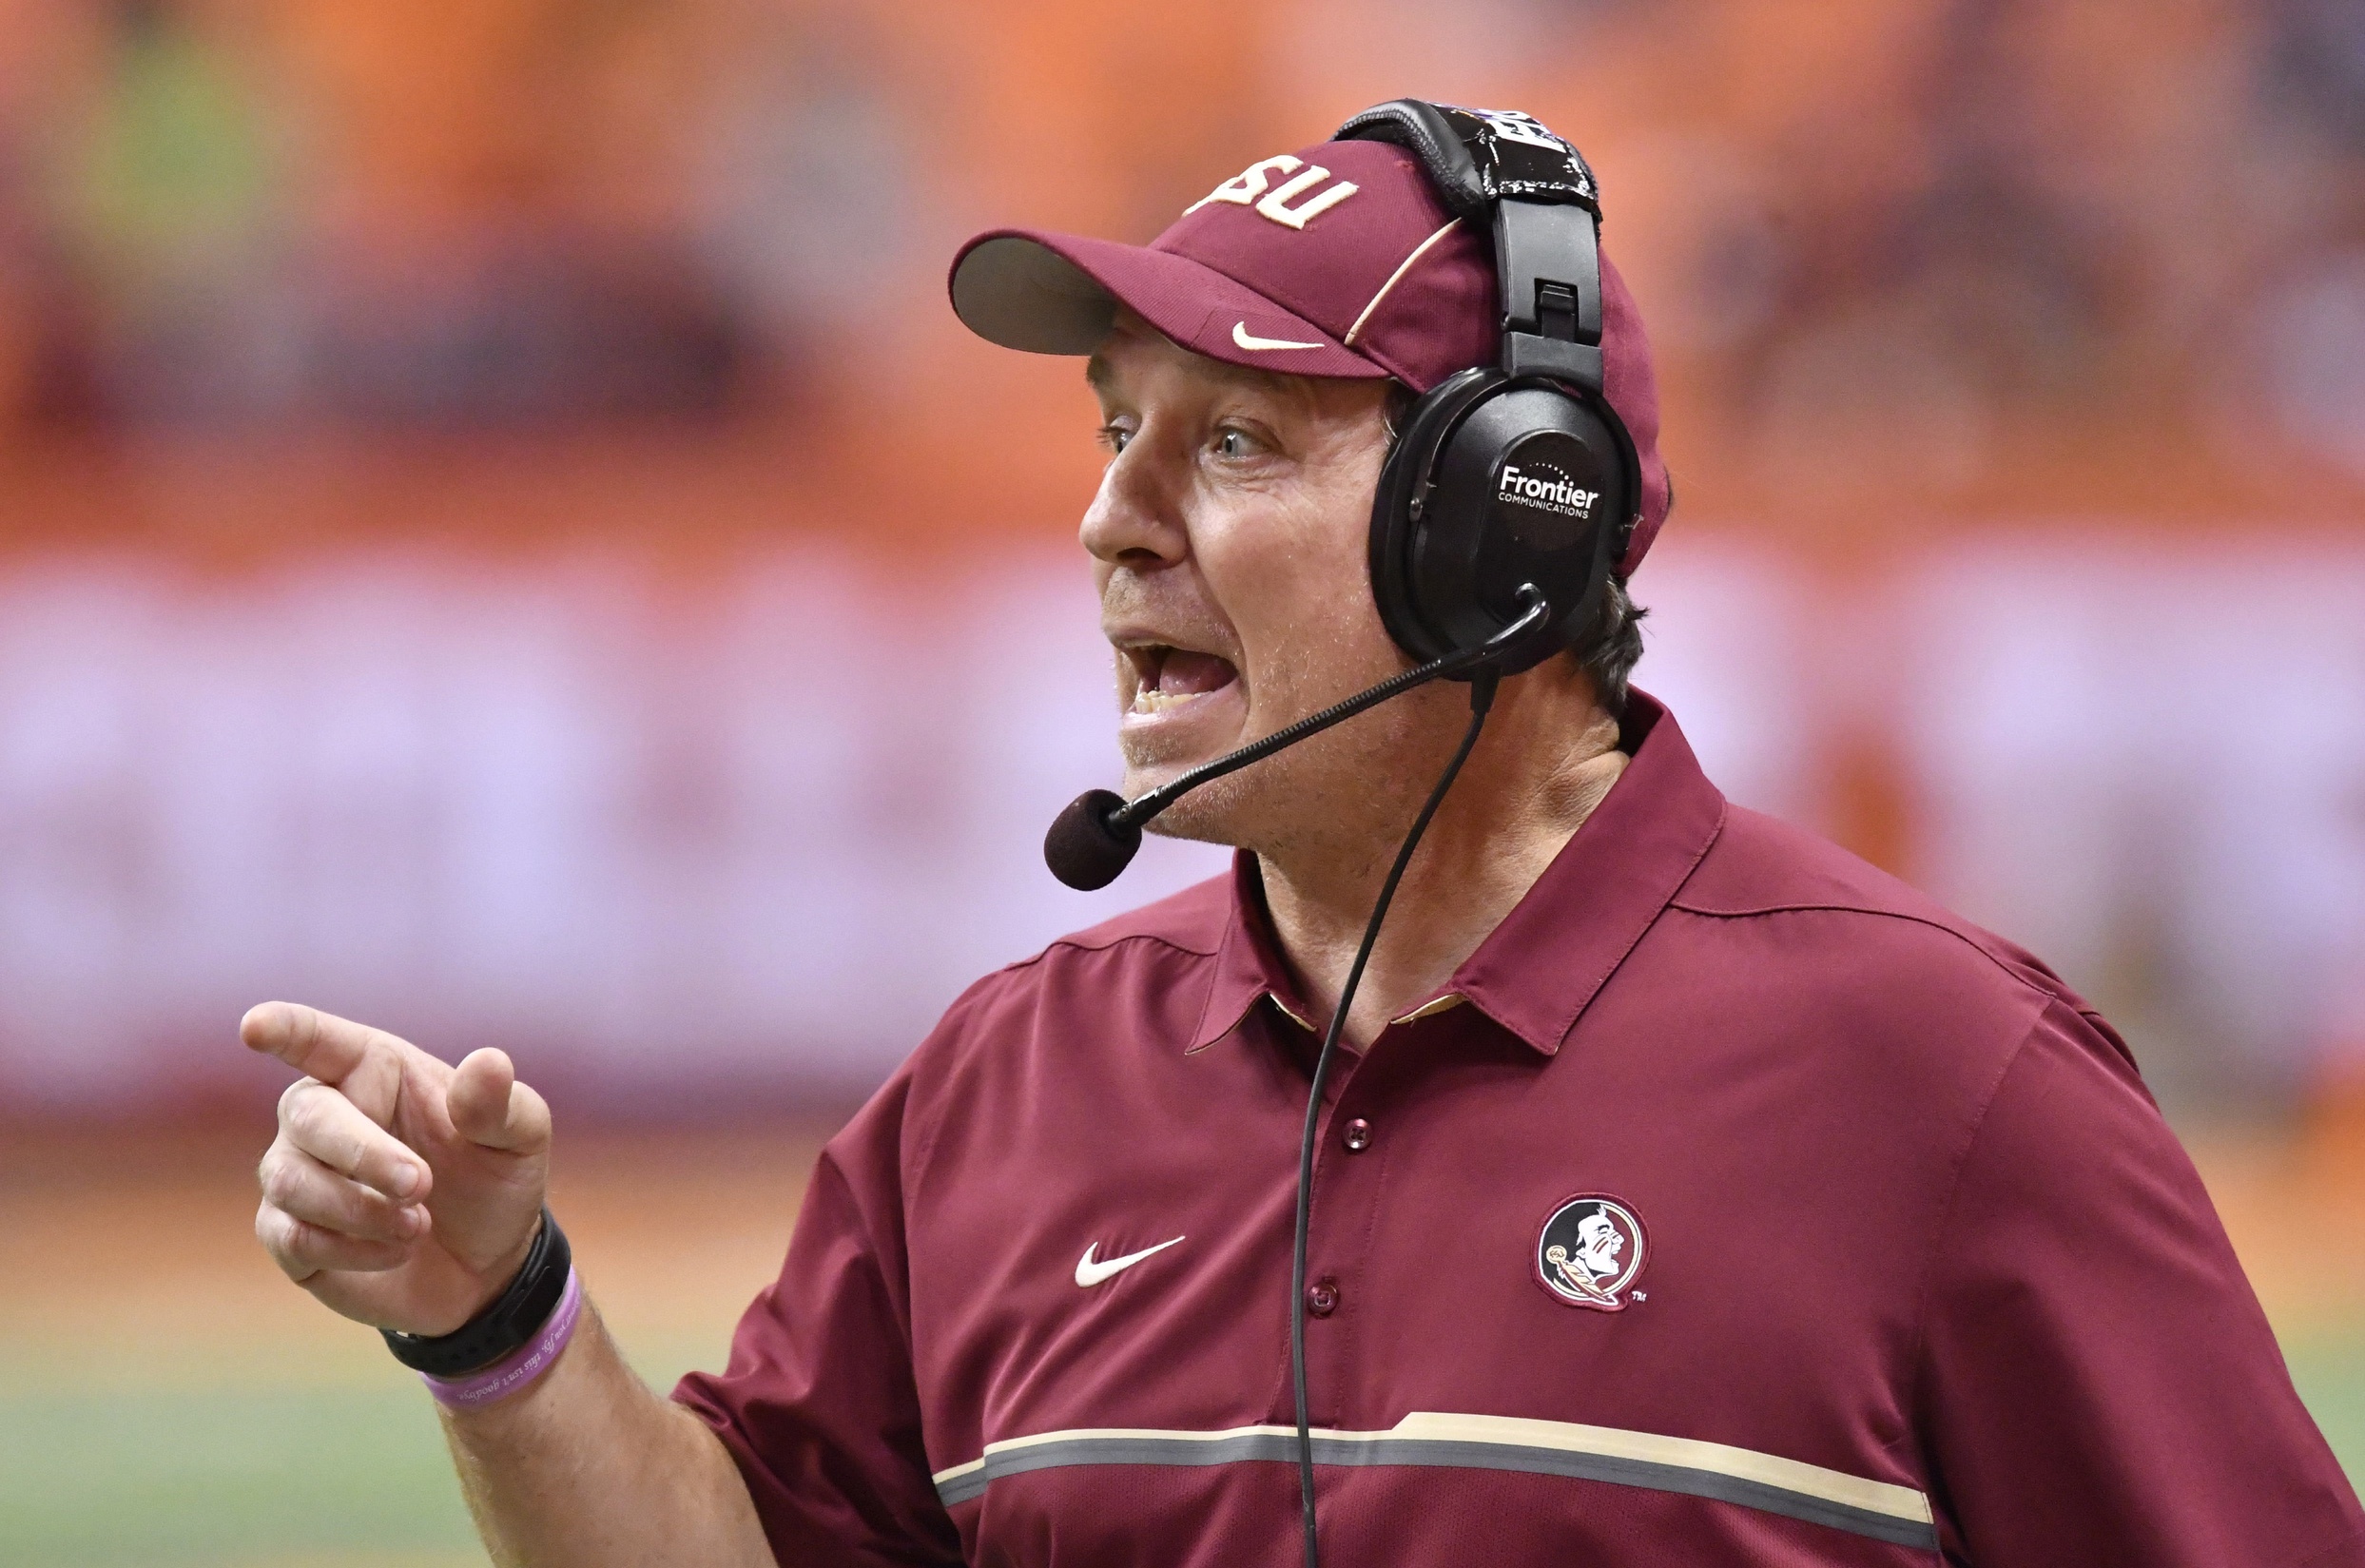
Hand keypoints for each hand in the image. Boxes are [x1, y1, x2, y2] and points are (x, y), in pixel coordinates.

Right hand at [244, 1002, 551, 1336]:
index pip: (317, 1039)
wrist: (486, 1265)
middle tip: (420, 1185)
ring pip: (292, 1181)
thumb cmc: (494, 1180)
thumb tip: (486, 1064)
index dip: (285, 1030)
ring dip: (362, 1209)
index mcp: (375, 1070)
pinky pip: (293, 1236)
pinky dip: (351, 1249)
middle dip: (363, 1154)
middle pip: (307, 1116)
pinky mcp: (289, 1233)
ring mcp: (299, 1173)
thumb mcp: (519, 1139)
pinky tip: (396, 1251)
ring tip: (419, 1225)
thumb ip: (500, 1104)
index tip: (256, 1026)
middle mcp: (324, 1113)